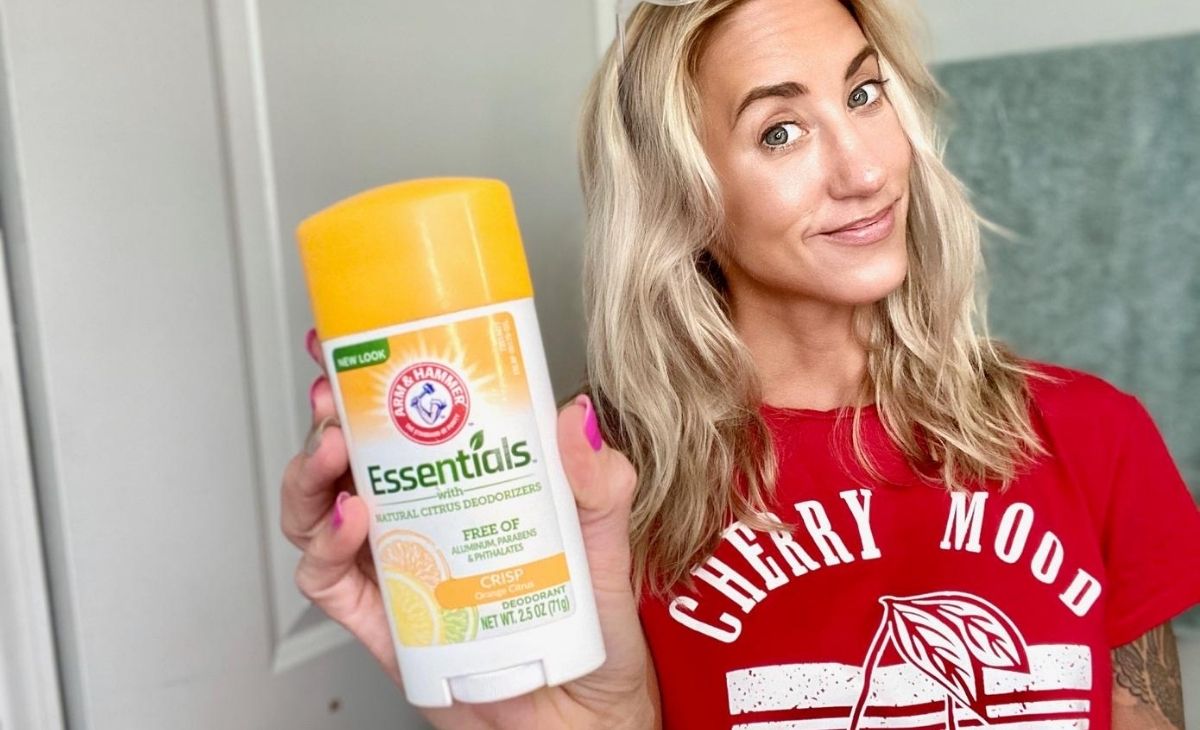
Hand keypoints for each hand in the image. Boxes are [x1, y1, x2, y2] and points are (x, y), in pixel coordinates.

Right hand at [280, 328, 660, 729]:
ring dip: (313, 473)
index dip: (379, 380)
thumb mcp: (605, 542)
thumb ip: (597, 483)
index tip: (365, 342)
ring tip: (334, 451)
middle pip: (351, 456)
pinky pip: (331, 581)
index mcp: (467, 487)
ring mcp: (397, 568)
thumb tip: (578, 418)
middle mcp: (423, 521)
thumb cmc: (588, 626)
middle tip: (334, 392)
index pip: (413, 422)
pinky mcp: (382, 621)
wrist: (581, 715)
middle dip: (331, 416)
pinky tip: (352, 522)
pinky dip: (326, 547)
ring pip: (320, 510)